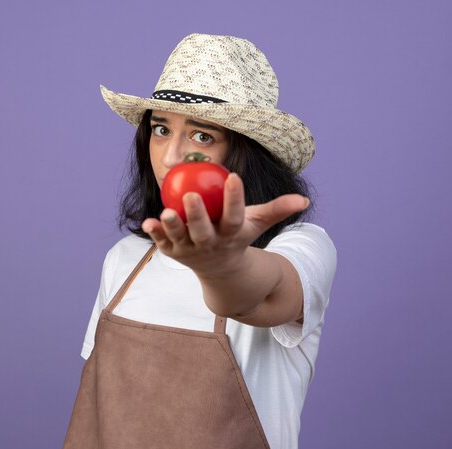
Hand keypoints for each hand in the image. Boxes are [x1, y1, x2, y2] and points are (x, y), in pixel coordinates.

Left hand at [141, 173, 309, 277]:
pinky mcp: (173, 252)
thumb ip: (278, 210)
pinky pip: (162, 242)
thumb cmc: (237, 235)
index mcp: (230, 235)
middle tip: (191, 195)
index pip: (234, 216)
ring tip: (165, 211)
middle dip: (198, 215)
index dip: (235, 198)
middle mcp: (210, 245)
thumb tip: (304, 200)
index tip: (234, 176)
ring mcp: (190, 250)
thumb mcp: (256, 223)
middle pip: (204, 231)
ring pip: (180, 238)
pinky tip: (147, 221)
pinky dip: (155, 233)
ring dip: (172, 226)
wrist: (219, 269)